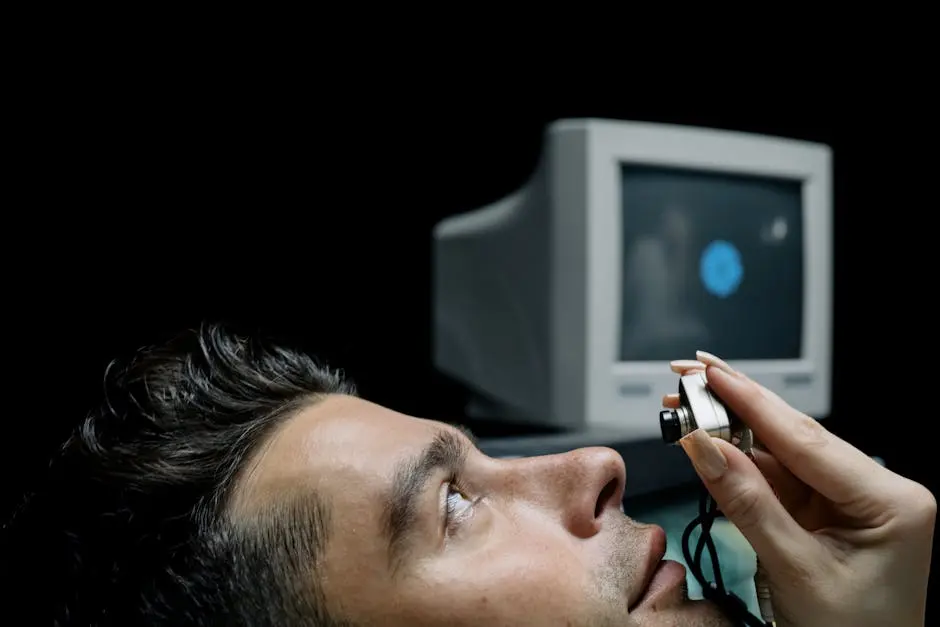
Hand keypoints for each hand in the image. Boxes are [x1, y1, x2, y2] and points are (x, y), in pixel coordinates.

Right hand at [665, 352, 935, 626]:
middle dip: (736, 409)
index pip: (807, 438)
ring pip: (782, 455)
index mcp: (892, 500)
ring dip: (732, 435)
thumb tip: (704, 448)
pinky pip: (780, 480)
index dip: (751, 402)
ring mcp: (852, 501)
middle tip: (689, 380)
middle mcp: (877, 491)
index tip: (709, 373)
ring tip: (688, 412)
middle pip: (793, 437)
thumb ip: (747, 505)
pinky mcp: (829, 514)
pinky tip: (712, 446)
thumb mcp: (796, 572)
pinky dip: (742, 466)